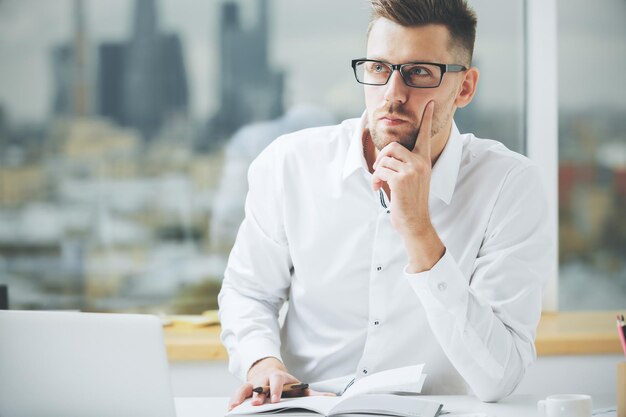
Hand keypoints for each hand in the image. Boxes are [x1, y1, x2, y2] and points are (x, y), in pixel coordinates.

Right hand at [227, 357, 334, 410]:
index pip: (277, 381)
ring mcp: (254, 382)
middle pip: (260, 385)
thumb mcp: (298, 387)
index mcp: (279, 377)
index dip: (276, 389)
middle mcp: (265, 379)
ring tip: (237, 407)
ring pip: (247, 388)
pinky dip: (234, 399)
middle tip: (258, 403)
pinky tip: (231, 408)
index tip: (276, 399)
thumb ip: (313, 394)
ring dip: (243, 397)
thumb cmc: (286, 384)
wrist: (270, 371)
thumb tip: (332, 398)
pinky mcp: (246, 387)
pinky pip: (238, 392)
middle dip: (259, 394)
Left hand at [371, 101, 444, 271]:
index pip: (425, 136)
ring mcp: (412, 170)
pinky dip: (375, 180)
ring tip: (379, 183)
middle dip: (381, 159)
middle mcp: (420, 163)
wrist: (414, 222)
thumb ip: (400, 165)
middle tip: (379, 172)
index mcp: (423, 161)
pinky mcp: (402, 178)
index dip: (428, 119)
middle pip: (393, 146)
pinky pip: (380, 170)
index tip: (431, 103)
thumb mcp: (408, 179)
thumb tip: (383, 156)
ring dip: (377, 172)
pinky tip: (379, 189)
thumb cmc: (408, 202)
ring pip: (384, 159)